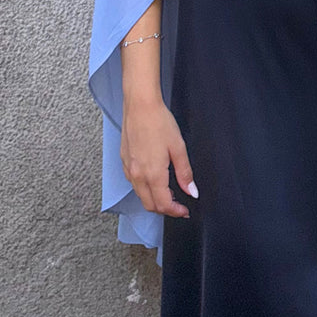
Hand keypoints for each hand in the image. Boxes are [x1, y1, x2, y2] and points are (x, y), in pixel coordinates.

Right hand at [120, 97, 197, 218]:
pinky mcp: (124, 161)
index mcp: (152, 174)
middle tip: (179, 203)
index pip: (163, 204)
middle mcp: (137, 175)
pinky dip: (144, 188)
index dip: (175, 211)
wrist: (140, 105)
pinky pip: (133, 183)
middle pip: (149, 205)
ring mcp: (128, 169)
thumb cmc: (159, 122)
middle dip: (165, 209)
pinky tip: (155, 178)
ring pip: (140, 195)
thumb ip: (185, 173)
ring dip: (154, 199)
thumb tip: (192, 192)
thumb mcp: (178, 147)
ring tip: (169, 191)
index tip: (185, 211)